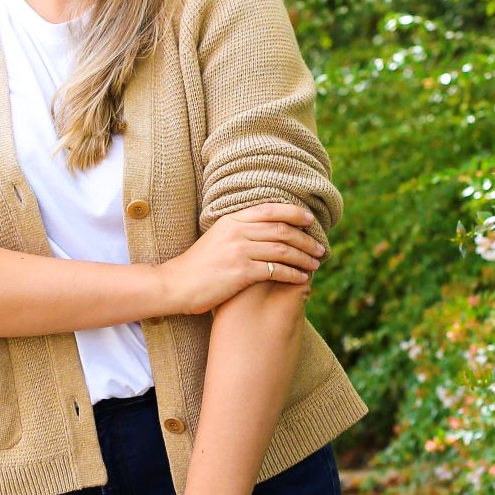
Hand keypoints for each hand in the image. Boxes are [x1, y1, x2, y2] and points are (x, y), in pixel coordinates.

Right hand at [161, 203, 323, 316]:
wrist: (175, 284)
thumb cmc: (196, 266)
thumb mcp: (216, 239)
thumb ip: (239, 233)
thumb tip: (265, 233)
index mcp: (231, 220)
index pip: (270, 209)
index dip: (294, 212)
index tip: (309, 219)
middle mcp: (237, 232)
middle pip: (282, 230)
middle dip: (305, 239)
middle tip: (320, 248)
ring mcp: (239, 251)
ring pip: (283, 250)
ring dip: (304, 257)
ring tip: (316, 264)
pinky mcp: (241, 272)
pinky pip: (276, 271)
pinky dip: (293, 274)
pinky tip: (302, 279)